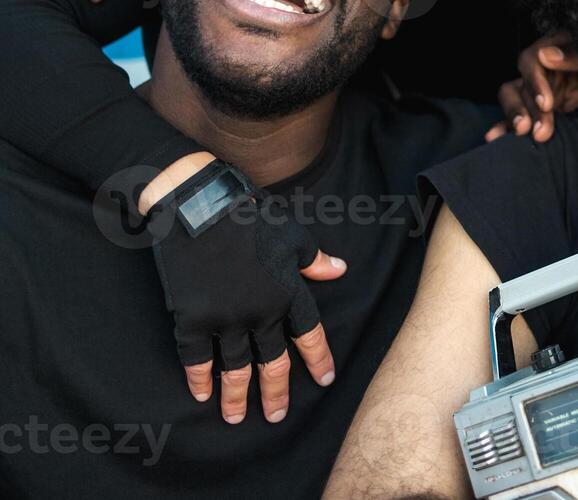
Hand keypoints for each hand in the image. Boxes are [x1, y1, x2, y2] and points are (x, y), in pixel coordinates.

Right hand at [147, 165, 344, 424]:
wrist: (198, 206)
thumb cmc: (249, 216)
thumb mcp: (292, 234)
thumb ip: (314, 260)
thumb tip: (340, 270)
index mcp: (288, 291)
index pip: (309, 334)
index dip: (318, 359)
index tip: (325, 380)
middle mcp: (260, 311)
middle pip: (273, 361)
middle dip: (276, 392)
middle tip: (276, 416)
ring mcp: (225, 318)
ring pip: (235, 368)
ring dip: (236, 396)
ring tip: (236, 417)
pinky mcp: (192, 318)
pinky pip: (196, 359)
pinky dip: (199, 379)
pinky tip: (202, 395)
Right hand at [486, 32, 577, 142]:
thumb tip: (545, 55)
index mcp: (558, 47)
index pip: (531, 60)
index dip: (535, 82)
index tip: (548, 104)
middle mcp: (545, 67)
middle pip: (518, 82)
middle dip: (524, 107)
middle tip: (535, 130)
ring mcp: (542, 88)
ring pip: (514, 97)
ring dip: (515, 116)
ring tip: (523, 134)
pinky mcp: (543, 109)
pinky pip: (519, 115)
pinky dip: (505, 125)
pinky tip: (495, 138)